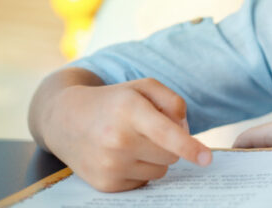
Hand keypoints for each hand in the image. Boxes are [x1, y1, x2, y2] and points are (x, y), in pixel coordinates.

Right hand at [40, 77, 211, 191]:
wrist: (65, 119)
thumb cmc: (112, 101)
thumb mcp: (142, 87)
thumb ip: (172, 101)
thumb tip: (186, 131)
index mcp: (129, 110)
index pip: (165, 133)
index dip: (189, 147)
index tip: (206, 158)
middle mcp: (118, 139)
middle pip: (170, 156)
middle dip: (168, 145)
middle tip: (147, 131)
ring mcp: (110, 164)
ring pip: (160, 172)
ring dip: (154, 159)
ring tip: (130, 142)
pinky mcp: (106, 184)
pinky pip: (143, 183)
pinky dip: (139, 171)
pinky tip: (120, 156)